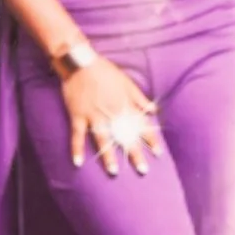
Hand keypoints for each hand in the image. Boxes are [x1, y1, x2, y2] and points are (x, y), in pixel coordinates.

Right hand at [61, 58, 162, 175]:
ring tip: (114, 172)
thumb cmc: (106, 71)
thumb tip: (154, 111)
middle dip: (134, 153)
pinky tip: (77, 162)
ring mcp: (94, 115)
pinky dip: (76, 148)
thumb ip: (140, 99)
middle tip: (143, 170)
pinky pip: (77, 135)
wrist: (81, 62)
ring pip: (103, 139)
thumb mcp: (127, 83)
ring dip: (108, 156)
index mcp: (125, 104)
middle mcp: (112, 112)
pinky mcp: (78, 115)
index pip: (142, 125)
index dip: (151, 139)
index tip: (159, 153)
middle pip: (125, 136)